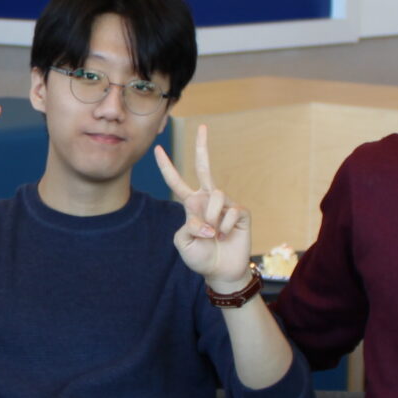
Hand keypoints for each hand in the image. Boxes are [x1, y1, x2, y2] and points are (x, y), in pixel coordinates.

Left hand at [155, 122, 253, 291]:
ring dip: (212, 218)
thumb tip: (207, 218)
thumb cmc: (200, 257)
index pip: (176, 181)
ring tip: (214, 234)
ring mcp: (225, 204)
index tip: (157, 149)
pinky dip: (225, 226)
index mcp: (190, 204)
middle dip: (202, 146)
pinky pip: (230, 211)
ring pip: (215, 196)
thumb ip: (187, 226)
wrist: (221, 271)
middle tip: (202, 126)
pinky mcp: (240, 211)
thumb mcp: (182, 242)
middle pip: (204, 167)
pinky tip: (226, 236)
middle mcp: (207, 199)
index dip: (166, 166)